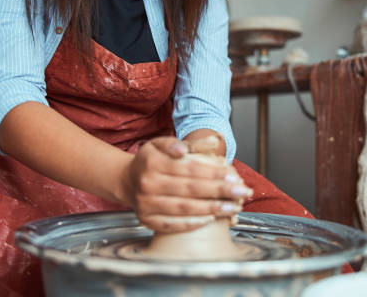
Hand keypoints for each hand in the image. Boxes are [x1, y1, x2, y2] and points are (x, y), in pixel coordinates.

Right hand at [122, 136, 251, 232]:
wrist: (125, 180)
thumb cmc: (151, 161)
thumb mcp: (163, 144)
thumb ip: (190, 143)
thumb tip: (214, 141)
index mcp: (152, 161)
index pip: (189, 169)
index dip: (213, 174)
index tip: (233, 177)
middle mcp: (147, 183)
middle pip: (190, 189)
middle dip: (219, 192)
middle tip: (242, 193)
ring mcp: (145, 204)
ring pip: (184, 208)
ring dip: (211, 209)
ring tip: (232, 208)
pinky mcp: (146, 220)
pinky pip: (172, 224)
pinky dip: (192, 224)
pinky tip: (210, 219)